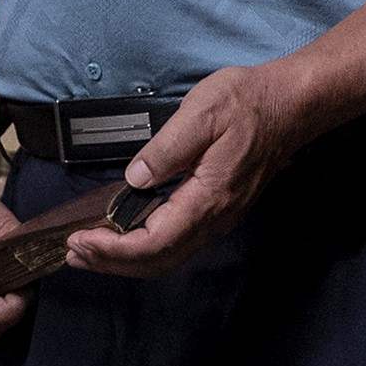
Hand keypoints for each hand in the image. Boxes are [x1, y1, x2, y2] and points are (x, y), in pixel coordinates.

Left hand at [64, 58, 335, 279]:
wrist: (291, 104)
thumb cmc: (248, 102)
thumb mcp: (202, 112)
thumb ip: (166, 150)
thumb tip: (134, 181)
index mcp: (206, 198)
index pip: (153, 243)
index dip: (113, 250)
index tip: (80, 240)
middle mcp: (214, 218)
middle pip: (158, 261)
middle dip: (112, 263)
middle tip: (73, 254)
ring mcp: (219, 217)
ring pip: (168, 257)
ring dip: (127, 260)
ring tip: (92, 251)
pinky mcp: (219, 209)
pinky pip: (178, 243)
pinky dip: (145, 249)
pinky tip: (127, 235)